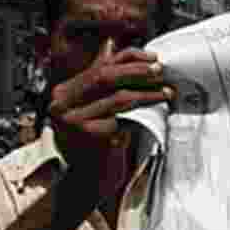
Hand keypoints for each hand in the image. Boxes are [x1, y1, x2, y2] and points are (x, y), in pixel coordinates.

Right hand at [47, 38, 172, 189]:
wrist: (84, 183)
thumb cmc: (92, 145)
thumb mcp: (93, 110)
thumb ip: (102, 83)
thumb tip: (114, 46)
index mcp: (64, 93)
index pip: (99, 65)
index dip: (128, 57)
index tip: (153, 57)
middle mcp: (63, 105)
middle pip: (106, 76)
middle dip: (138, 72)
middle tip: (161, 72)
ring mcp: (74, 121)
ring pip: (119, 98)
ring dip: (148, 94)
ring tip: (167, 93)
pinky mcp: (90, 137)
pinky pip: (124, 120)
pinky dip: (143, 115)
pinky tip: (158, 113)